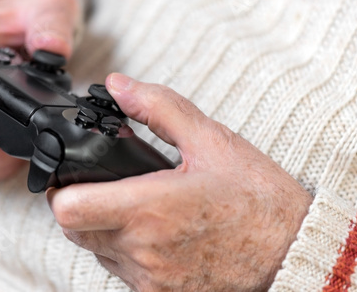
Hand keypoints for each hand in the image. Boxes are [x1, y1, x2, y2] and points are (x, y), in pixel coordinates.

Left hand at [47, 73, 312, 290]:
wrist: (294, 252)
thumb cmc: (258, 199)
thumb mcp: (211, 141)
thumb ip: (158, 108)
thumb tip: (118, 85)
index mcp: (149, 209)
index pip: (68, 209)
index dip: (62, 187)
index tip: (74, 173)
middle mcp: (143, 251)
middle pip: (74, 229)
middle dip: (83, 202)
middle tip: (112, 183)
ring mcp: (151, 280)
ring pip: (97, 251)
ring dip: (106, 227)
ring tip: (144, 207)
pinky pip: (123, 271)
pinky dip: (128, 250)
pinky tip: (158, 233)